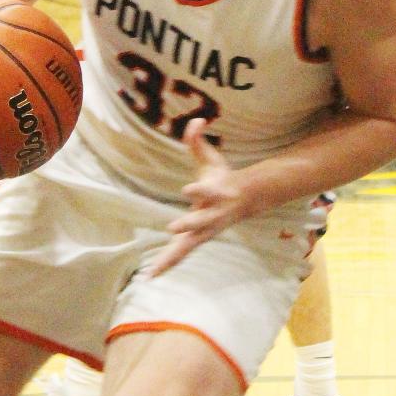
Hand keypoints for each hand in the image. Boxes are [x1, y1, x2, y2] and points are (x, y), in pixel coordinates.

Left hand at [147, 118, 247, 276]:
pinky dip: (168, 264)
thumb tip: (195, 120)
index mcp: (217, 192)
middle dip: (188, 224)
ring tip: (155, 269)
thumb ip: (199, 141)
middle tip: (173, 228)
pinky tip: (152, 275)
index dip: (200, 190)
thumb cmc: (222, 177)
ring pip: (189, 244)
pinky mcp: (197, 239)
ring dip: (174, 254)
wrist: (244, 201)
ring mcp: (205, 230)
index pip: (208, 191)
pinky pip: (182, 253)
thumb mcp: (211, 158)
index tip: (188, 189)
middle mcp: (212, 214)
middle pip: (201, 222)